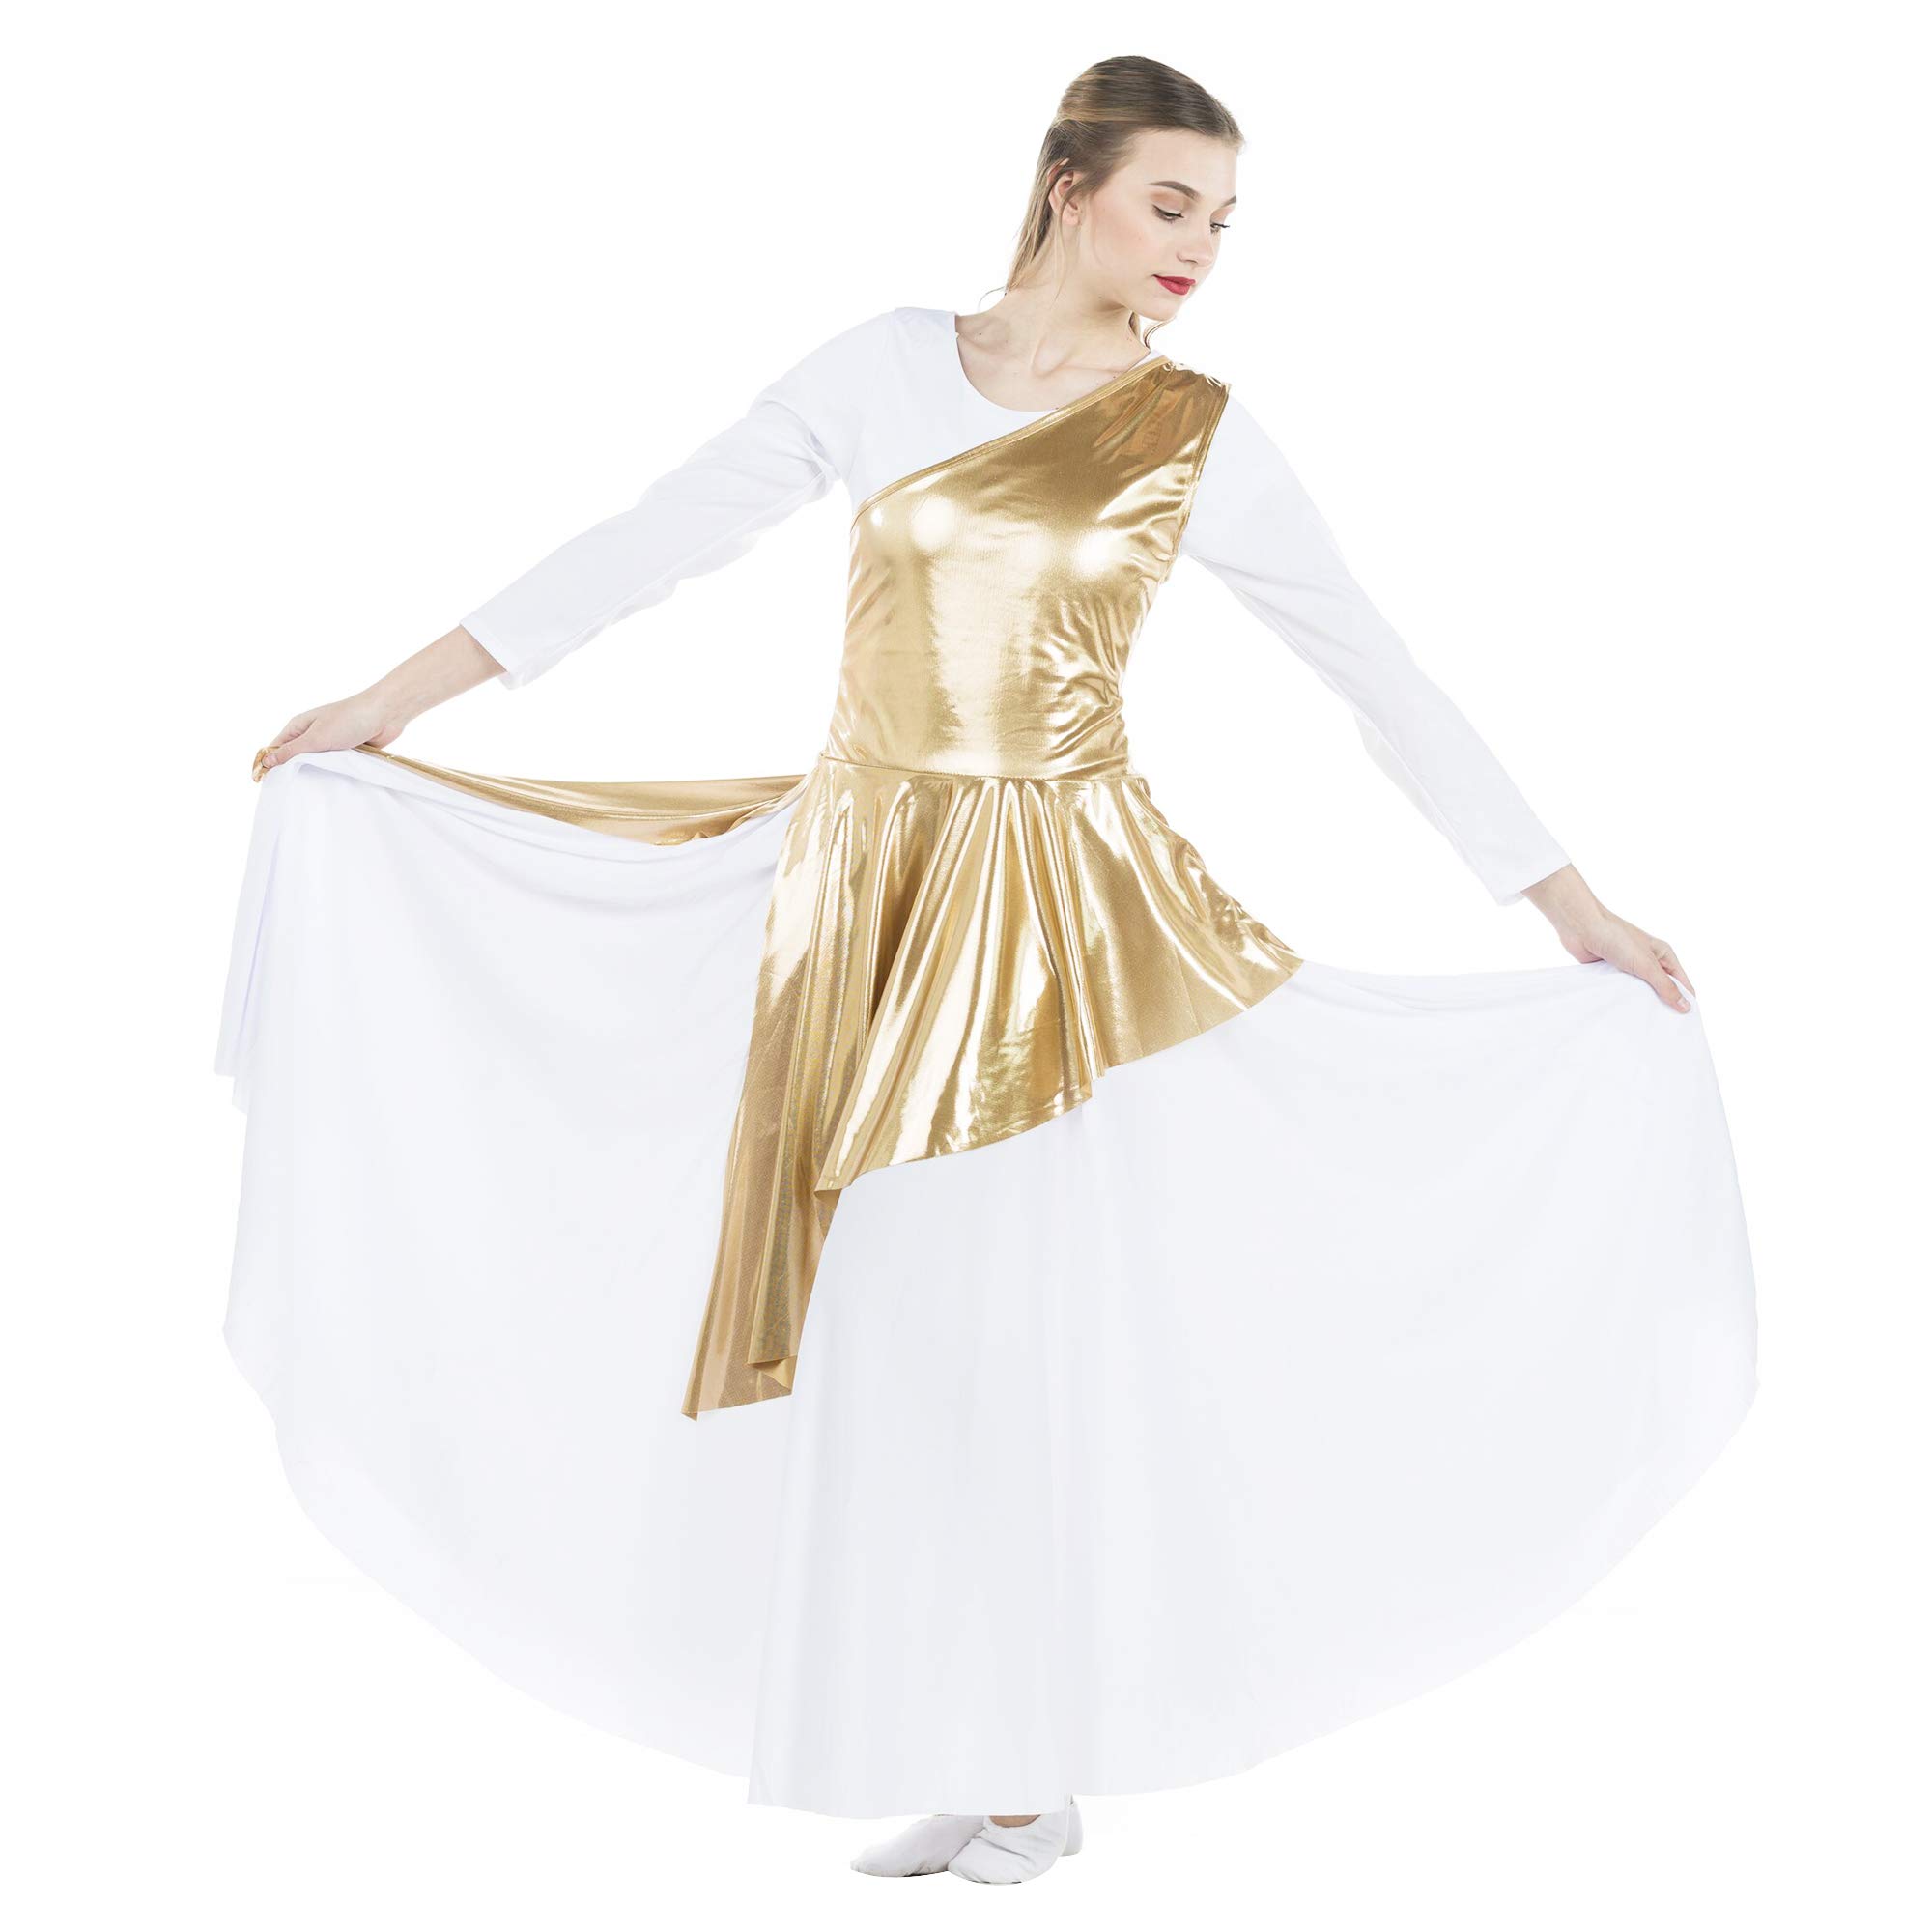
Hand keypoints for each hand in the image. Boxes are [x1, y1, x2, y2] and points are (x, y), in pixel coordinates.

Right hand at [251, 690, 405, 781]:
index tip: (261, 783)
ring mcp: (327, 743)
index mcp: (298, 727)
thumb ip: (291, 751)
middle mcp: (310, 734)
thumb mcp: (316, 737)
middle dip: (288, 772)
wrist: (385, 714)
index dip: (266, 764)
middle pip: (292, 758)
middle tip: (285, 793)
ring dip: (310, 774)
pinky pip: (331, 766)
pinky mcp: (344, 750)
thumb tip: (266, 761)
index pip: (274, 748)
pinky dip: (328, 774)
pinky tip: (326, 787)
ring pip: (313, 764)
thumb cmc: (349, 720)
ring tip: (304, 793)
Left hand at [1522, 864, 1694, 1012]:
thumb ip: (1664, 986)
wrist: (1581, 928)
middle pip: (1661, 989)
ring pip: (1640, 991)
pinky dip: (1623, 1000)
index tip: (1685, 1022)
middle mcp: (1648, 961)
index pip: (1681, 982)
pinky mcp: (1612, 972)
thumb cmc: (1616, 937)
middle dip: (1663, 1006)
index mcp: (1663, 954)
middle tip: (1664, 1030)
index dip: (1685, 1000)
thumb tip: (1685, 1006)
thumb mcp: (1645, 964)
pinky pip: (1622, 990)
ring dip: (1641, 1004)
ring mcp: (1630, 967)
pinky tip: (1624, 1015)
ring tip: (1644, 1026)